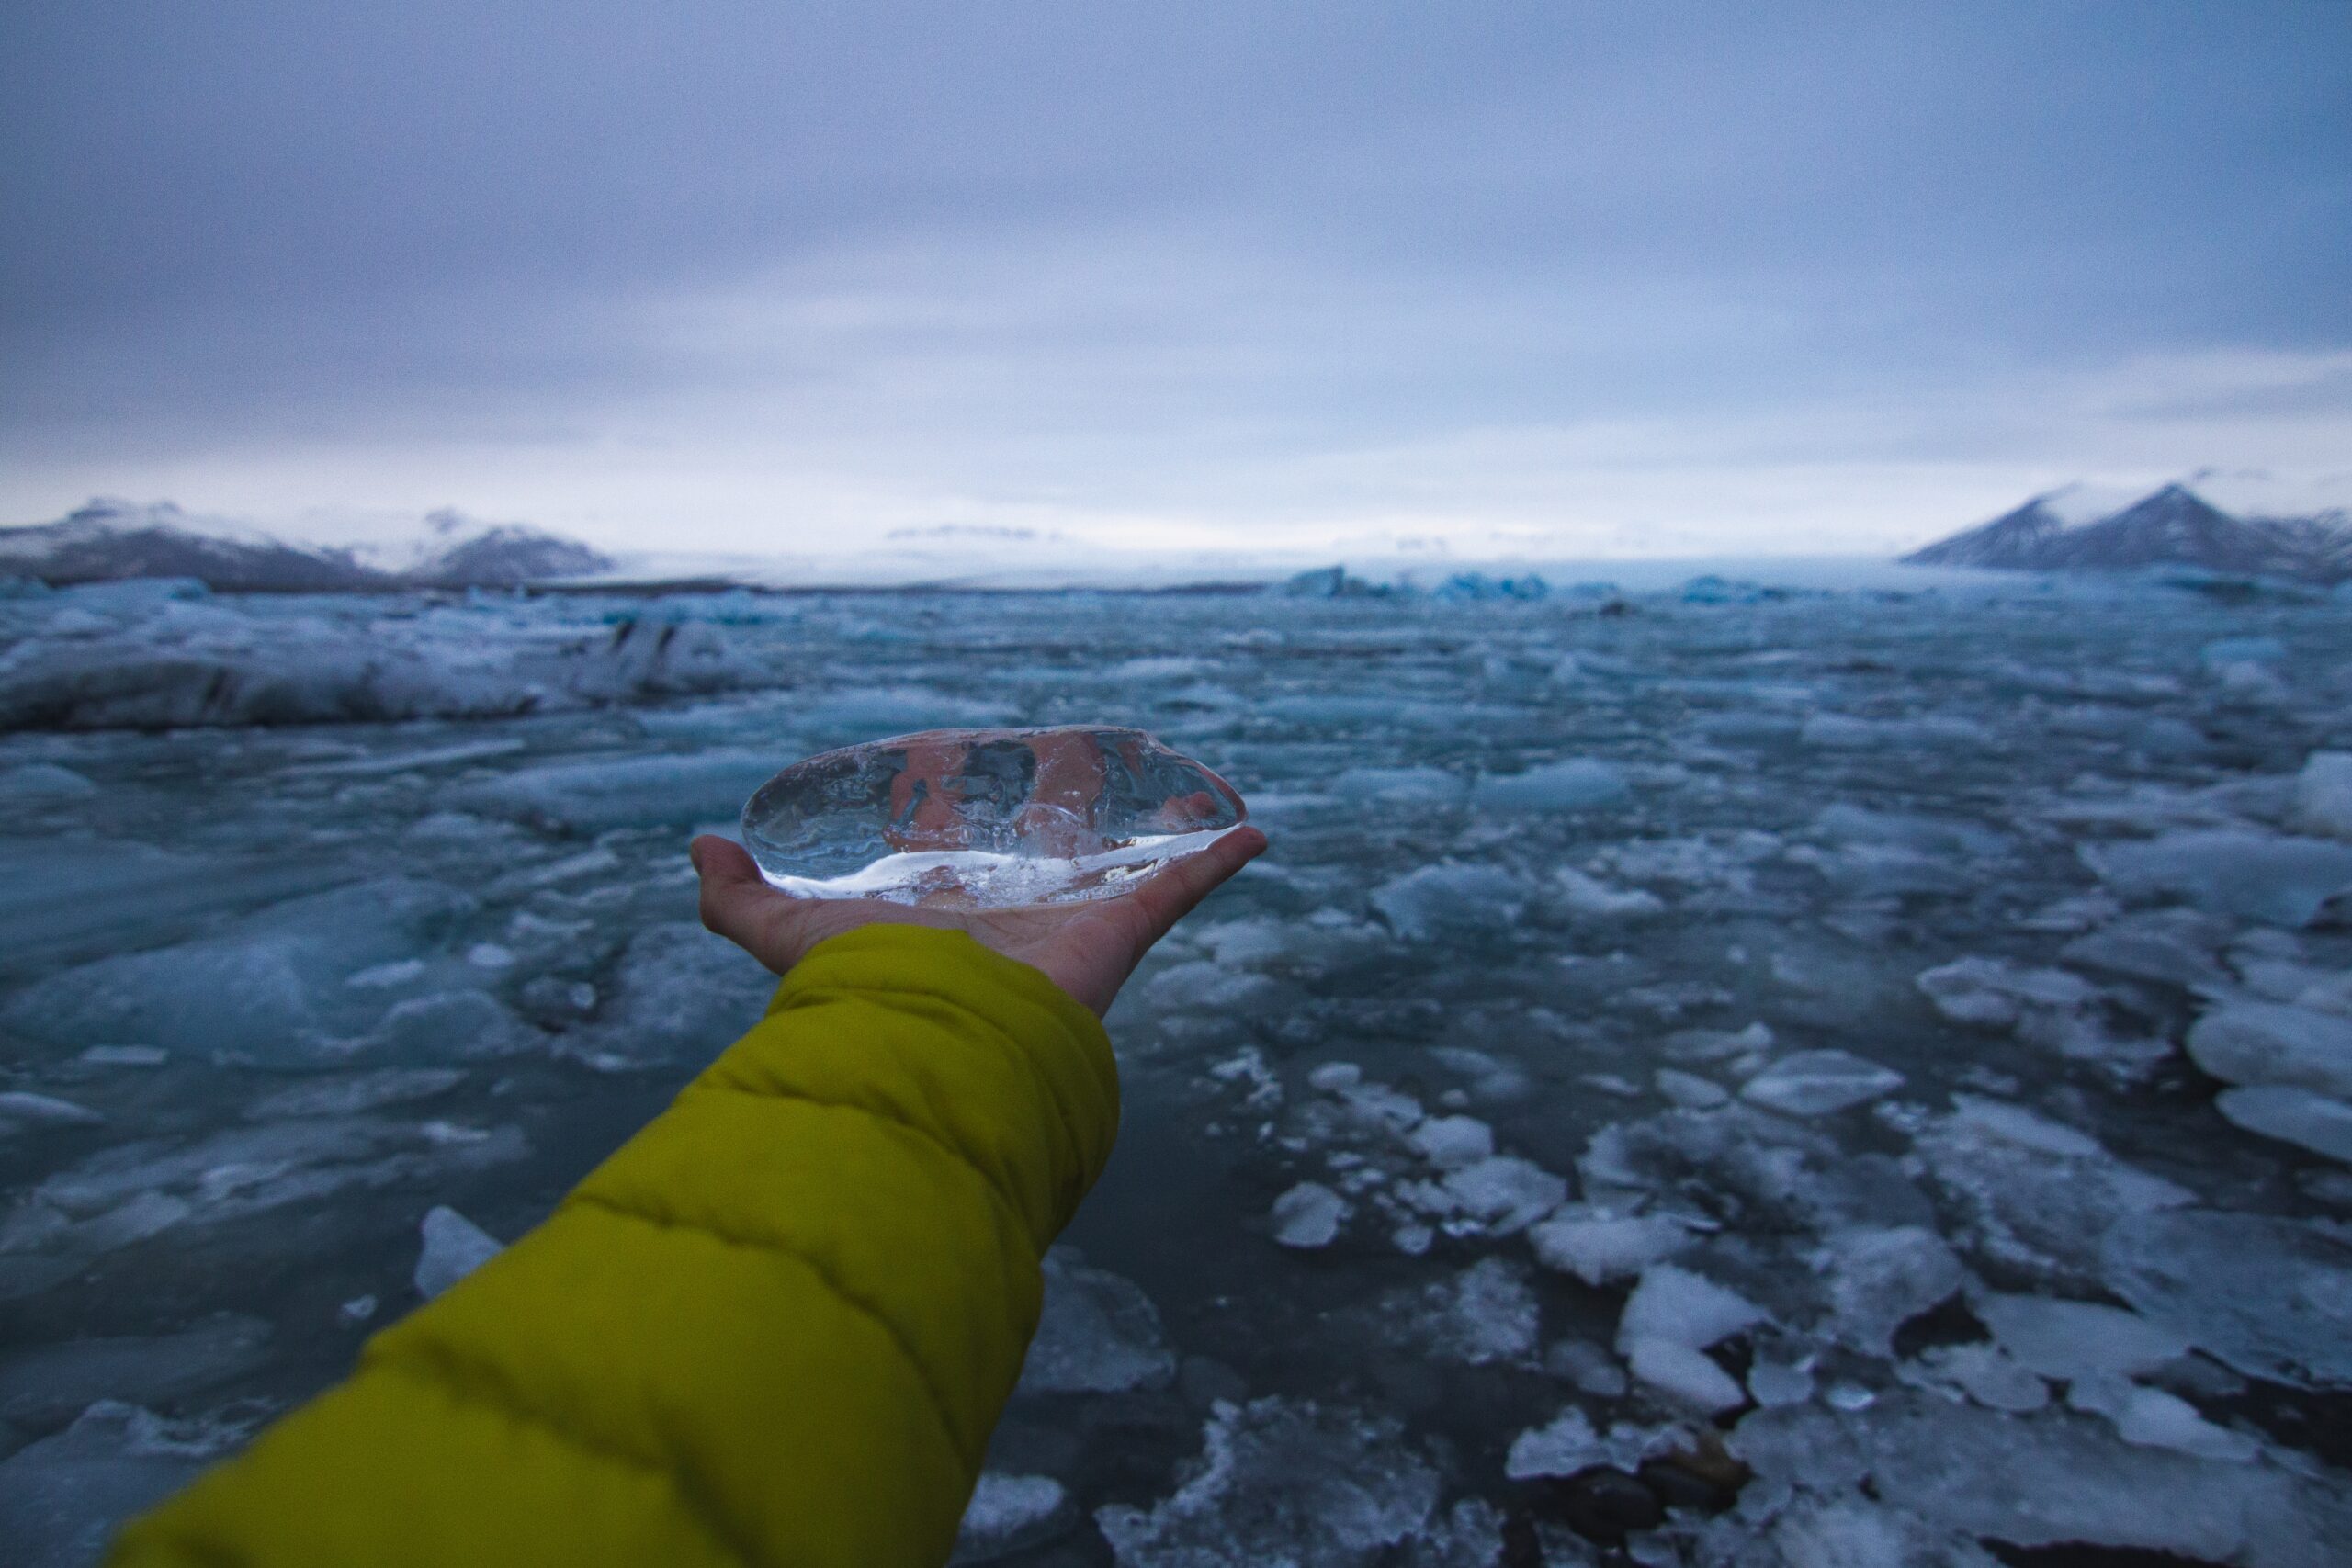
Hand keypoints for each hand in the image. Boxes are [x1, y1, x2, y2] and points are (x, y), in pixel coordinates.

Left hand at [688, 827, 1268, 1016]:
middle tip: (1077, 761)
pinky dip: (1218, 860)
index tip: (968, 769)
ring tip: (1177, 785)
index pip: (960, 854)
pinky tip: (1250, 832)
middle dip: (1065, 809)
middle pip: (1045, 852)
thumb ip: (732, 902)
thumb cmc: (864, 992)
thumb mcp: (780, 937)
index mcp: (945, 909)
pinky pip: (1178, 888)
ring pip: (1118, 863)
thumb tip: (697, 845)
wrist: (936, 1039)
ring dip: (1151, 826)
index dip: (963, 814)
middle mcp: (1007, 915)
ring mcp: (1068, 921)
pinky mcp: (1117, 931)